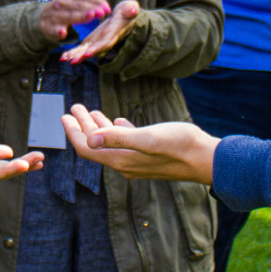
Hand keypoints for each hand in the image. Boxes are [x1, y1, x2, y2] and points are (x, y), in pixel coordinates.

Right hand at [38, 0, 112, 40]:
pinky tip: (62, 32)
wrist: (43, 17)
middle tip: (102, 13)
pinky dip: (57, 31)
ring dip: (79, 16)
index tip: (108, 9)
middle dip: (91, 8)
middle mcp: (63, 2)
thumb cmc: (67, 7)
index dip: (97, 2)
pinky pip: (53, 29)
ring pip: (68, 16)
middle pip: (79, 6)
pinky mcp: (48, 27)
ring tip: (89, 16)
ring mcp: (55, 14)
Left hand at [61, 0, 139, 61]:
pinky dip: (73, 52)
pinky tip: (64, 57)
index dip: (98, 47)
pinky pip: (82, 48)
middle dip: (84, 55)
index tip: (88, 52)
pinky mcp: (92, 40)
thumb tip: (133, 10)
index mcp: (115, 32)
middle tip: (73, 60)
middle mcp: (106, 39)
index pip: (106, 41)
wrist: (126, 16)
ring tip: (65, 59)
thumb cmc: (128, 11)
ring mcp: (98, 41)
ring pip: (87, 50)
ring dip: (77, 55)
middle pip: (95, 50)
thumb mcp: (130, 8)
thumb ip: (130, 10)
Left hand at [61, 106, 217, 183]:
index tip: (64, 116)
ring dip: (98, 128)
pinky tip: (118, 121)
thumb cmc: (180, 145)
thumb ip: (119, 138)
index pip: (87, 149)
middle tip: (74, 107)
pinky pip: (126, 144)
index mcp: (122, 160)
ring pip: (110, 144)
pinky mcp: (149, 156)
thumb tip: (91, 140)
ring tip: (90, 111)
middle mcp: (126, 164)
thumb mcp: (148, 138)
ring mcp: (138, 161)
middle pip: (96, 146)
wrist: (206, 159)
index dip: (73, 133)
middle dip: (82, 127)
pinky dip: (117, 131)